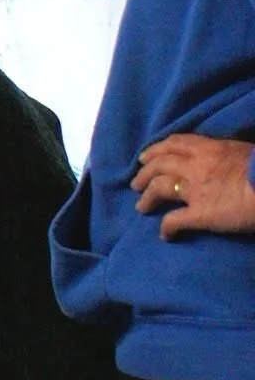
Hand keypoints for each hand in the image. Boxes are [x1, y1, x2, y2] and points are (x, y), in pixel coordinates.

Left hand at [132, 133, 254, 238]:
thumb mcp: (243, 151)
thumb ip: (225, 155)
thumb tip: (223, 161)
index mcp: (208, 148)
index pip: (175, 144)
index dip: (156, 150)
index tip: (146, 156)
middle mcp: (195, 165)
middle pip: (160, 165)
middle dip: (145, 173)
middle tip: (136, 183)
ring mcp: (195, 190)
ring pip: (160, 188)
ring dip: (147, 198)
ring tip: (141, 207)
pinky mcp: (200, 214)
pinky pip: (175, 220)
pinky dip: (166, 228)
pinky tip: (164, 235)